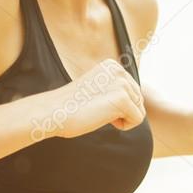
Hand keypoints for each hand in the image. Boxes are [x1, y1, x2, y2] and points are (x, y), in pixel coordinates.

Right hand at [30, 59, 145, 140]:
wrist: (54, 112)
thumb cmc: (71, 107)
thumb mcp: (96, 89)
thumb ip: (114, 89)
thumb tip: (136, 101)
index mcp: (112, 66)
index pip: (132, 92)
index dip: (115, 104)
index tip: (94, 102)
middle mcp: (119, 70)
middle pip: (138, 100)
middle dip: (121, 111)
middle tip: (96, 109)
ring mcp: (122, 83)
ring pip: (139, 110)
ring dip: (121, 118)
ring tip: (98, 112)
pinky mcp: (123, 98)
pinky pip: (137, 120)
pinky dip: (123, 126)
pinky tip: (103, 118)